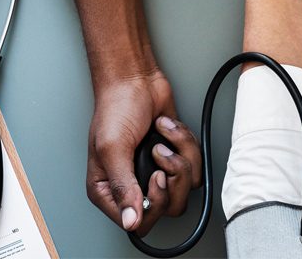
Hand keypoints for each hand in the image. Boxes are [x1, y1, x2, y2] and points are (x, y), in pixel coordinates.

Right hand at [86, 70, 201, 235]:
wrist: (135, 80)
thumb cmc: (116, 108)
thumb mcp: (112, 149)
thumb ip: (122, 187)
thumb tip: (131, 221)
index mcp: (107, 189)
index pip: (137, 222)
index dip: (153, 204)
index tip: (156, 177)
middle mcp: (131, 184)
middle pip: (166, 208)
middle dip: (171, 176)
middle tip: (159, 154)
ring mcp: (154, 172)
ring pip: (184, 189)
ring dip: (179, 155)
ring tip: (160, 138)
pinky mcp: (174, 158)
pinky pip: (194, 167)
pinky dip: (185, 143)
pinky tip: (166, 129)